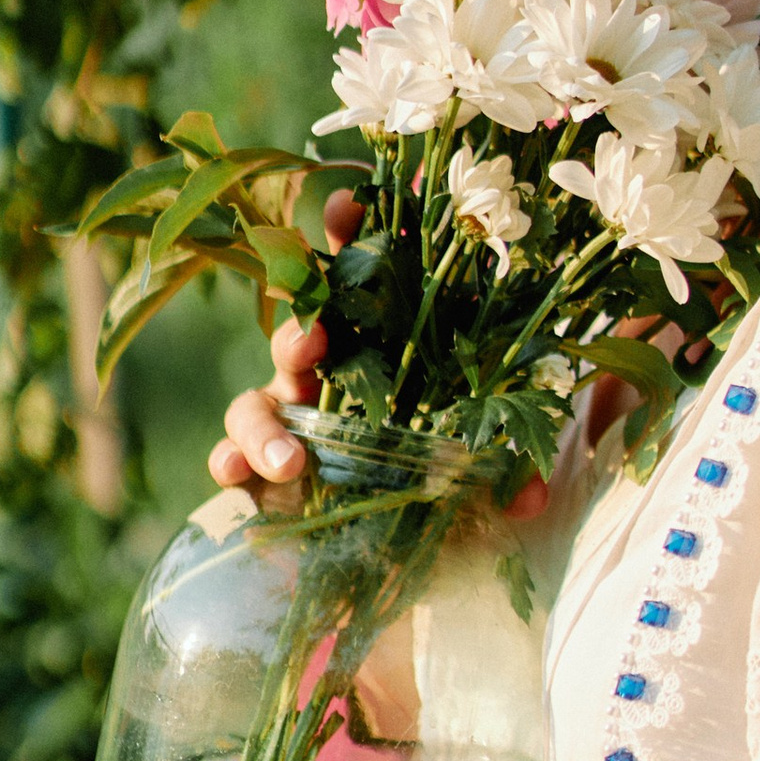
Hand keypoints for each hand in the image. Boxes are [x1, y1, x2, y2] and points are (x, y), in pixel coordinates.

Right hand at [208, 181, 546, 517]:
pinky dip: (230, 459)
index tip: (351, 206)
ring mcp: (289, 422)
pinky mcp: (260, 471)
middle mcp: (328, 378)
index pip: (364, 277)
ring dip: (265, 418)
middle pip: (302, 331)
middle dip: (301, 325)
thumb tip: (530, 498)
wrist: (391, 554)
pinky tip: (236, 471)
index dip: (353, 234)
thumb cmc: (433, 485)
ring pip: (257, 399)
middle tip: (316, 337)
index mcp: (382, 353)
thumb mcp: (481, 475)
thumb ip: (505, 474)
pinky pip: (232, 455)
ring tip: (291, 457)